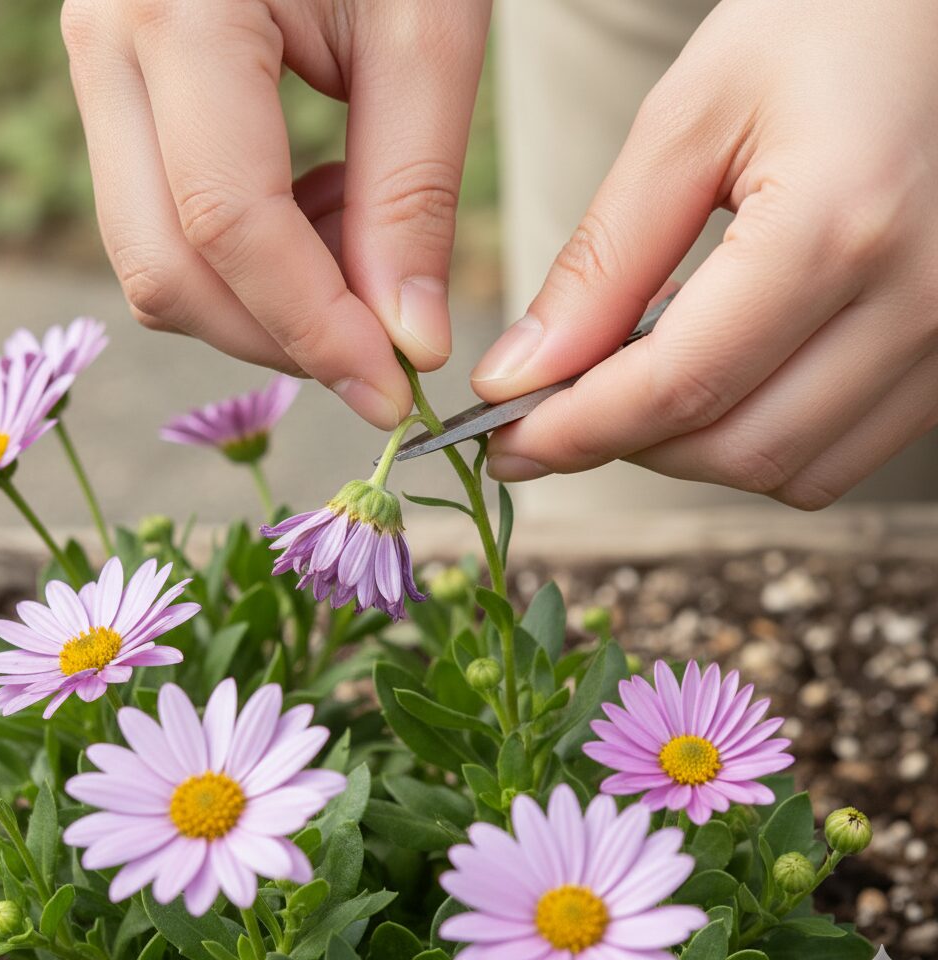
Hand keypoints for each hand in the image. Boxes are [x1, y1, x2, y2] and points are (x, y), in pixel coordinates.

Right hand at [60, 0, 489, 427]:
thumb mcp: (425, 30)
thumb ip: (413, 193)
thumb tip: (410, 342)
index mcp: (175, 8)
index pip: (228, 223)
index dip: (316, 330)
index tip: (393, 392)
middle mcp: (107, 45)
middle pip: (167, 267)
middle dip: (282, 336)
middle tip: (385, 345)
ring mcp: (102, 73)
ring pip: (160, 260)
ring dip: (273, 297)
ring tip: (365, 234)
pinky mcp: (128, 99)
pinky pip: (172, 226)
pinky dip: (259, 259)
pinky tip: (326, 206)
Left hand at [472, 0, 937, 507]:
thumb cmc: (822, 29)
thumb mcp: (687, 121)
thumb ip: (602, 262)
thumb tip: (521, 374)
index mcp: (837, 225)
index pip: (678, 386)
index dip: (575, 430)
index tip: (507, 442)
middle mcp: (916, 299)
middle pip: (734, 447)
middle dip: (627, 443)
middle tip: (561, 405)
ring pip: (789, 472)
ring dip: (692, 449)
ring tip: (645, 372)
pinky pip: (837, 456)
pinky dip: (756, 437)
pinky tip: (720, 372)